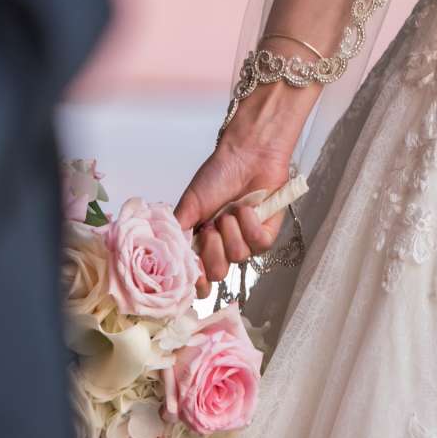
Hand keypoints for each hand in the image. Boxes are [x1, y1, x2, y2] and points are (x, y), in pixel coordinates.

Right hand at [175, 110, 298, 289]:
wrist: (246, 155)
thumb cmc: (218, 176)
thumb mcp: (190, 204)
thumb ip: (178, 232)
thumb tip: (169, 257)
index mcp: (203, 242)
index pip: (200, 276)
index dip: (197, 282)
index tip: (194, 279)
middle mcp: (224, 246)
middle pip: (218, 273)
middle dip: (213, 251)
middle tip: (212, 227)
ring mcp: (246, 241)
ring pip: (238, 256)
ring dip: (231, 229)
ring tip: (230, 210)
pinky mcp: (268, 234)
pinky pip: (258, 243)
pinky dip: (250, 224)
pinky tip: (247, 208)